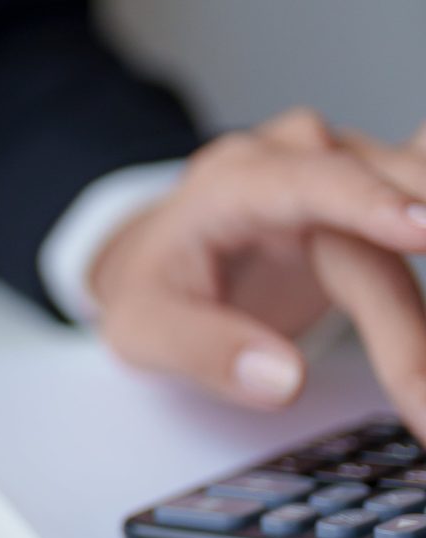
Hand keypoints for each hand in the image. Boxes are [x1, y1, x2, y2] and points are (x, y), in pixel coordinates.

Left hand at [90, 108, 425, 429]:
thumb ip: (202, 349)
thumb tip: (283, 380)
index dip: (371, 205)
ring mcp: (350, 166)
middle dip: (416, 325)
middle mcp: (301, 157)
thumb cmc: (155, 284)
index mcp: (235, 182)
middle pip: (382, 229)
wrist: (161, 252)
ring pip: (422, 220)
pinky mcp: (383, 188)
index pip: (311, 183)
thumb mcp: (140, 326)